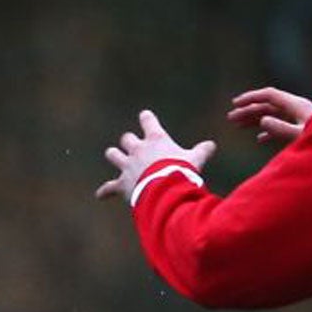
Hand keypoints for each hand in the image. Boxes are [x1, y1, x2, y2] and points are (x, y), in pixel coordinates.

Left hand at [96, 109, 215, 203]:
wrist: (165, 190)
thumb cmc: (181, 171)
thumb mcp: (195, 160)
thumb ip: (202, 151)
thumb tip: (211, 145)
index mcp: (156, 140)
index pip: (148, 121)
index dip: (146, 118)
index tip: (144, 116)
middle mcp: (138, 149)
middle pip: (127, 138)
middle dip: (128, 141)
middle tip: (132, 145)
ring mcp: (127, 166)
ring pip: (113, 155)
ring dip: (114, 155)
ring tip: (114, 156)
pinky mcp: (121, 183)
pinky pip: (109, 187)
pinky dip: (105, 191)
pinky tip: (100, 195)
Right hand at [227, 86, 311, 142]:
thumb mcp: (301, 136)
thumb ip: (281, 128)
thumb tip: (262, 120)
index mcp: (297, 106)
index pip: (270, 96)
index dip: (251, 98)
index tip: (235, 104)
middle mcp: (299, 109)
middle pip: (269, 105)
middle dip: (249, 110)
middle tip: (230, 119)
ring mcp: (301, 118)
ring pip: (273, 115)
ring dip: (255, 119)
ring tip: (239, 126)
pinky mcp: (303, 129)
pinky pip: (281, 125)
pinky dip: (268, 130)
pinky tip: (260, 139)